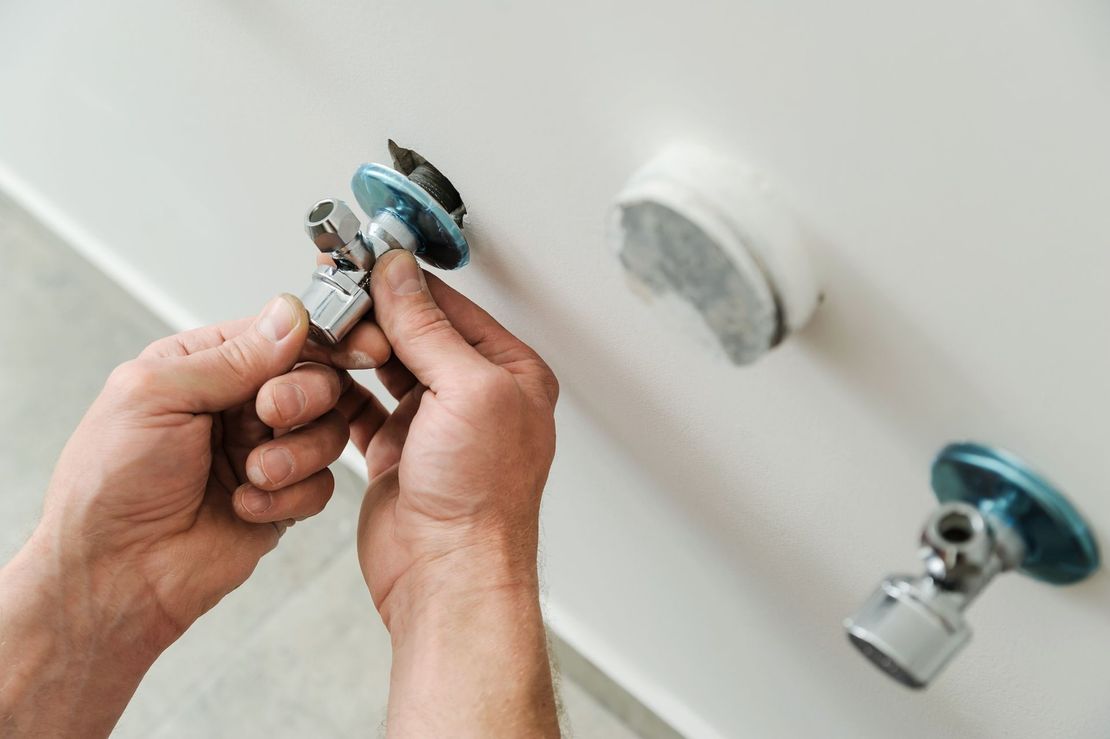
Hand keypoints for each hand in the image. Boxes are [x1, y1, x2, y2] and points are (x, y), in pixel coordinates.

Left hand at [0, 294, 389, 735]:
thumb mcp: (156, 395)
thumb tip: (290, 314)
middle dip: (305, 396)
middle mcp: (241, 405)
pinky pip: (322, 486)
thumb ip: (230, 356)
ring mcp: (265, 452)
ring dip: (297, 453)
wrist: (113, 575)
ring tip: (253, 474)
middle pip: (318, 378)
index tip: (359, 344)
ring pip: (330, 431)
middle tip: (273, 414)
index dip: (325, 337)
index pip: (281, 334)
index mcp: (206, 366)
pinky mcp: (283, 500)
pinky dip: (289, 496)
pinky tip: (244, 506)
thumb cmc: (109, 484)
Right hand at [344, 250, 560, 735]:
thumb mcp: (466, 392)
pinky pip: (359, 406)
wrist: (448, 575)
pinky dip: (337, 391)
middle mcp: (474, 396)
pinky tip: (320, 375)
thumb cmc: (480, 499)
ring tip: (322, 331)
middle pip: (414, 333)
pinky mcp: (396, 452)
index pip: (451, 308)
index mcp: (509, 375)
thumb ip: (429, 328)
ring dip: (352, 351)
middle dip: (372, 315)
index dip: (405, 283)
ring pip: (383, 367)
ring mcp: (433, 424)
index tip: (365, 261)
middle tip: (334, 293)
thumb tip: (402, 276)